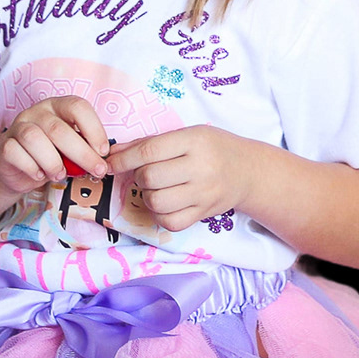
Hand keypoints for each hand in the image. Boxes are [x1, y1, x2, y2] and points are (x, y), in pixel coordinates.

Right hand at [0, 96, 110, 194]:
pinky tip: (39, 175)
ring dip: (53, 162)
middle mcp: (36, 112)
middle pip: (58, 129)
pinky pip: (15, 153)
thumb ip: (83, 149)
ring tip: (60, 174)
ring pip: (34, 139)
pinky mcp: (4, 145)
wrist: (19, 169)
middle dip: (82, 154)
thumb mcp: (71, 149)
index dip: (94, 128)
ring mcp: (18, 126)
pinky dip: (32, 168)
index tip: (103, 151)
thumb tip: (101, 162)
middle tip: (96, 171)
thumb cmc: (52, 154)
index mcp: (58, 106)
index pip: (77, 107)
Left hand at [109, 126, 262, 231]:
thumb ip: (147, 143)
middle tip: (147, 173)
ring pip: (156, 202)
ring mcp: (204, 194)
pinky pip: (170, 222)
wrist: (249, 171)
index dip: (122, 159)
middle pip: (149, 177)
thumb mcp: (186, 134)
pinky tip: (165, 204)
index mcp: (194, 142)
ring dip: (147, 196)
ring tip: (157, 188)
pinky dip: (160, 215)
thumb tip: (111, 154)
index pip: (148, 151)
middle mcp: (201, 168)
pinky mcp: (205, 214)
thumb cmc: (212, 148)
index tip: (109, 163)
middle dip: (138, 176)